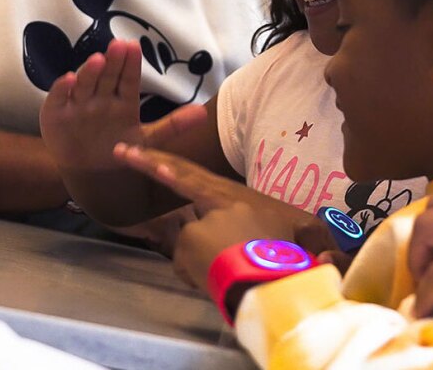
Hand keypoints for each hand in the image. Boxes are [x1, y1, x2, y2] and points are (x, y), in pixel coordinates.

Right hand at [40, 39, 206, 170]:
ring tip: (97, 60)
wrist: (88, 173)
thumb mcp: (148, 140)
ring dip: (89, 71)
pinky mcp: (56, 114)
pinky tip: (68, 80)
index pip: (128, 79)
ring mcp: (78, 104)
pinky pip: (58, 99)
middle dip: (113, 61)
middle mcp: (100, 97)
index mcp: (123, 100)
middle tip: (119, 45)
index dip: (131, 65)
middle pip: (107, 76)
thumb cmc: (117, 149)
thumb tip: (203, 113)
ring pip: (85, 84)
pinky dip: (61, 89)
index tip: (134, 47)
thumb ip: (173, 125)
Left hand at [114, 145, 335, 284]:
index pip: (196, 178)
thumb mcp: (303, 235)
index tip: (144, 154)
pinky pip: (186, 264)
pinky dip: (197, 274)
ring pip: (188, 239)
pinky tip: (214, 280)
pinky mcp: (192, 242)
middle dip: (148, 163)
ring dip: (198, 257)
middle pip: (179, 179)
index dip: (170, 165)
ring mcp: (201, 222)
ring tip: (221, 266)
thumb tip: (311, 250)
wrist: (282, 279)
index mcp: (239, 197)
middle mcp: (218, 203)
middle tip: (121, 152)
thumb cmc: (296, 256)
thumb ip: (289, 235)